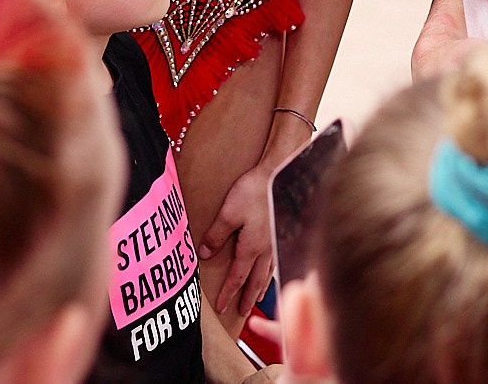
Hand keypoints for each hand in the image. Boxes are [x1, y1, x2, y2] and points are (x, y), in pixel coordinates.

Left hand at [200, 157, 276, 320]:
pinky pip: (276, 261)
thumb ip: (216, 235)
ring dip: (260, 287)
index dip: (229, 293)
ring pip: (268, 272)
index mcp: (251, 248)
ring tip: (258, 298)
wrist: (280, 175)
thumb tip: (204, 254)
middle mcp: (266, 250)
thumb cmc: (255, 191)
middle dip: (247, 298)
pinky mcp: (283, 233)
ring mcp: (276, 242)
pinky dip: (271, 272)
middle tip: (242, 312)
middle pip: (255, 280)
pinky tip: (271, 270)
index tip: (222, 307)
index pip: (238, 277)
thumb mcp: (229, 212)